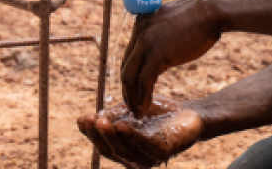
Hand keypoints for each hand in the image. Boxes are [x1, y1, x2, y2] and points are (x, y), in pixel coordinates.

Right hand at [77, 96, 203, 167]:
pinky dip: (132, 136)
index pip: (103, 146)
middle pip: (110, 151)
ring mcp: (149, 158)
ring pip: (124, 151)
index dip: (91, 134)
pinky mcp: (164, 153)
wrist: (190, 113)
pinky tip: (122, 124)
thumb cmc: (159, 114)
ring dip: (111, 136)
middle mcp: (135, 159)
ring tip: (101, 120)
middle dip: (98, 136)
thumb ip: (113, 116)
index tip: (81, 119)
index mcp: (125, 151)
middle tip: (90, 119)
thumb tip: (90, 118)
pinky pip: (145, 146)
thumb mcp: (130, 111)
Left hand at [121, 0, 223, 116]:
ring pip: (130, 76)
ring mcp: (145, 43)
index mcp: (142, 23)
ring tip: (137, 112)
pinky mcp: (156, 55)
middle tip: (131, 104)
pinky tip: (145, 107)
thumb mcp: (175, 21)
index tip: (134, 88)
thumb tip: (167, 43)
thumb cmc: (202, 16)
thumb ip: (165, 33)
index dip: (131, 73)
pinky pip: (143, 81)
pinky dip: (142, 96)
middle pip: (126, 65)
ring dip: (132, 97)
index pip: (130, 54)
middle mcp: (139, 32)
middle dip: (127, 88)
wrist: (212, 10)